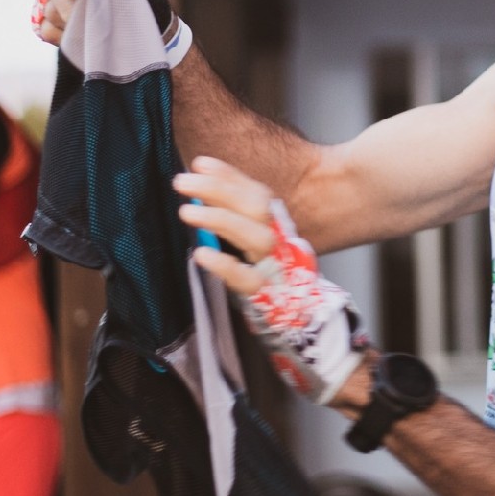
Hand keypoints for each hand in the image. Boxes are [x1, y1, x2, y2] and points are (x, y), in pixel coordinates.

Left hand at [174, 157, 370, 403]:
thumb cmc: (279, 289)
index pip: (257, 194)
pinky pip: (247, 280)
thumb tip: (203, 197)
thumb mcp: (263, 252)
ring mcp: (279, 271)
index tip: (201, 162)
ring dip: (220, 219)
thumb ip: (239, 226)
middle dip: (220, 190)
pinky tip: (200, 255)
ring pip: (256, 238)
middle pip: (257, 208)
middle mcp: (284, 245)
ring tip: (187, 211)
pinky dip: (224, 266)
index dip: (230, 176)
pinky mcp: (270, 299)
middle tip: (183, 180)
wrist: (311, 332)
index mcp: (282, 230)